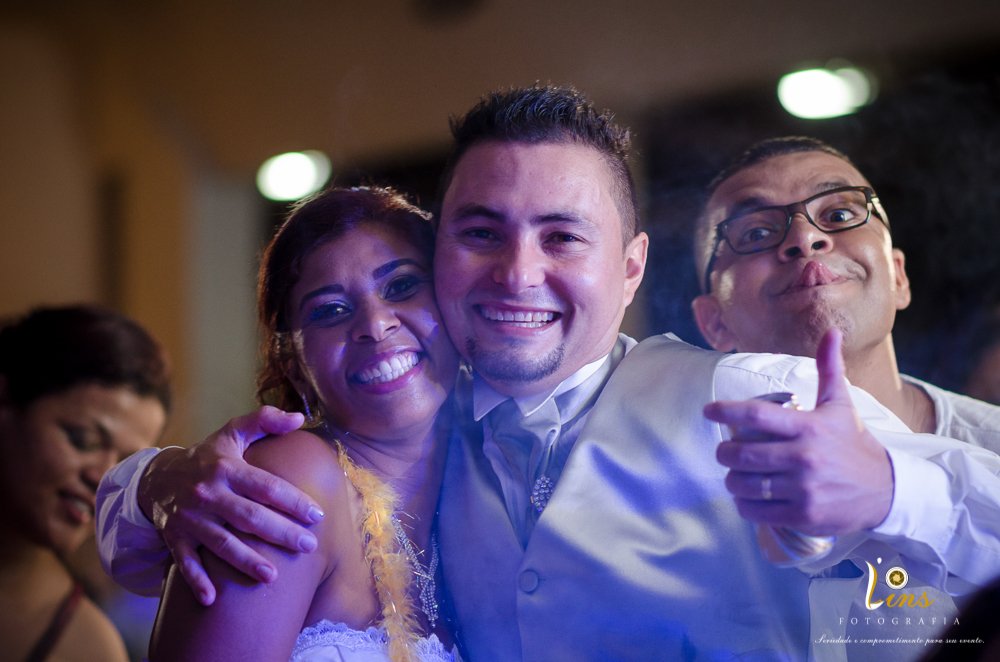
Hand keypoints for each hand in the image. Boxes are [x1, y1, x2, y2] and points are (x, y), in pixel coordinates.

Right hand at [138, 406, 322, 604]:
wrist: (156, 477)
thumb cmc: (207, 456)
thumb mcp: (232, 432)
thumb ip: (265, 421)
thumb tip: (300, 418)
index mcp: (226, 468)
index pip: (266, 486)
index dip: (293, 500)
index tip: (317, 515)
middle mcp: (208, 493)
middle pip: (249, 517)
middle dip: (280, 533)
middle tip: (309, 546)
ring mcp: (190, 518)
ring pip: (220, 543)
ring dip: (245, 561)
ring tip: (273, 576)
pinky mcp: (174, 537)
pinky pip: (185, 562)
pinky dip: (195, 581)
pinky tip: (212, 599)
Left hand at [705, 328, 894, 535]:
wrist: (886, 491)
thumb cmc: (854, 444)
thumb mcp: (841, 405)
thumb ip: (829, 369)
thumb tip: (831, 332)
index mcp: (809, 427)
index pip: (755, 415)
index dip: (725, 411)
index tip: (708, 411)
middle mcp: (805, 457)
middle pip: (742, 454)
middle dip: (724, 453)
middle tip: (724, 451)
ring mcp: (804, 489)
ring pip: (745, 484)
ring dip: (732, 480)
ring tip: (735, 474)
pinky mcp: (804, 515)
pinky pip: (756, 511)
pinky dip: (744, 505)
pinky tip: (746, 498)